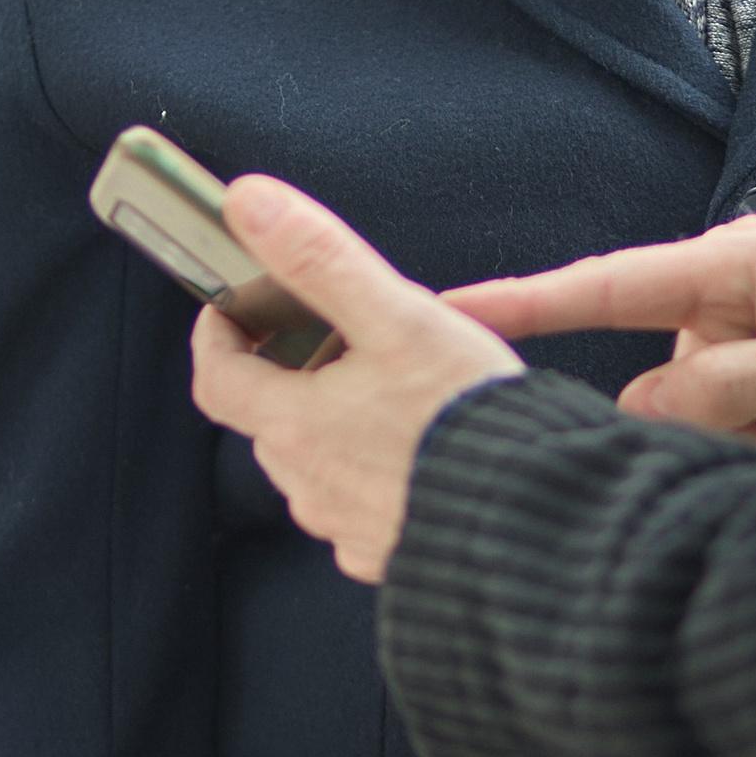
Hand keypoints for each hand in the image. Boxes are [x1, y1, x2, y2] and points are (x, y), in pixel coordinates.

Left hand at [189, 177, 521, 583]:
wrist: (539, 522)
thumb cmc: (469, 418)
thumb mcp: (399, 319)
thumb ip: (320, 259)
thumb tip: (248, 204)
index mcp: (296, 426)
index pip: (216, 377)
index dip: (219, 334)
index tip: (236, 307)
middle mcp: (309, 484)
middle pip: (270, 417)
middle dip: (294, 372)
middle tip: (348, 336)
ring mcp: (347, 525)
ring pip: (317, 461)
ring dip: (337, 422)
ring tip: (399, 389)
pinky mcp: (387, 552)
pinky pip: (361, 504)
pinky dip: (374, 470)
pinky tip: (424, 450)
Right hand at [449, 214, 755, 454]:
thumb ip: (723, 384)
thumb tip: (642, 412)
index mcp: (732, 271)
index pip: (604, 286)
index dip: (523, 303)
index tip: (447, 307)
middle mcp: (730, 319)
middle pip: (660, 390)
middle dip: (715, 424)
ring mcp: (749, 374)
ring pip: (701, 440)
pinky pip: (736, 466)